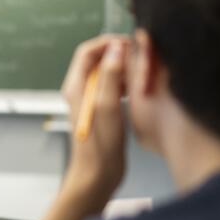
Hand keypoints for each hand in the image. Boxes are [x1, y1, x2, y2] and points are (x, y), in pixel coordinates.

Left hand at [61, 35, 129, 206]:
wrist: (96, 177)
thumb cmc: (100, 147)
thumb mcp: (108, 107)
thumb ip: (110, 76)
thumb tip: (116, 47)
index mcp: (75, 87)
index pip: (87, 50)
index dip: (108, 43)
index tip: (130, 44)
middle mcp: (80, 91)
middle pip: (98, 60)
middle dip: (119, 54)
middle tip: (141, 59)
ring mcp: (90, 101)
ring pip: (107, 73)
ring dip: (124, 69)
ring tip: (143, 74)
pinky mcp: (101, 111)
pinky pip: (113, 88)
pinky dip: (126, 84)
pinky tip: (139, 91)